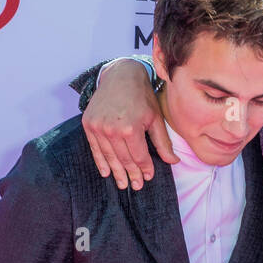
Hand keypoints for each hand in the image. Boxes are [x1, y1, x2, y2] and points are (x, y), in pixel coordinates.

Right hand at [82, 58, 175, 189]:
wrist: (120, 76)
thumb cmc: (142, 97)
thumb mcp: (156, 118)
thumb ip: (163, 142)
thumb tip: (173, 161)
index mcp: (130, 128)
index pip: (139, 156)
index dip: (145, 168)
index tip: (148, 177)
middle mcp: (112, 129)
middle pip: (124, 159)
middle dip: (131, 174)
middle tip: (136, 186)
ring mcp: (98, 127)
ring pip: (109, 156)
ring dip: (116, 172)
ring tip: (122, 184)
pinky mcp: (88, 124)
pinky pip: (95, 148)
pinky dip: (101, 161)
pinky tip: (106, 172)